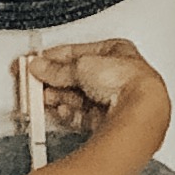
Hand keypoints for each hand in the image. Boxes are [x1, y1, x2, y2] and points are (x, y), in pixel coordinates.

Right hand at [30, 39, 165, 135]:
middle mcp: (118, 76)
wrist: (139, 113)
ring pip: (79, 98)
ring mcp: (114, 100)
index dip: (56, 58)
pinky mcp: (108, 122)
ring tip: (42, 98)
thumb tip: (41, 66)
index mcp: (118, 53)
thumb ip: (57, 68)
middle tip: (35, 82)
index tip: (37, 62)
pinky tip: (59, 111)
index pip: (80, 53)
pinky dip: (69, 113)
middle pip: (78, 77)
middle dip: (55, 80)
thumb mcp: (82, 65)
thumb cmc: (128, 82)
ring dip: (58, 97)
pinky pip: (82, 116)